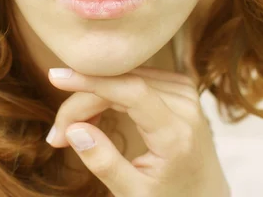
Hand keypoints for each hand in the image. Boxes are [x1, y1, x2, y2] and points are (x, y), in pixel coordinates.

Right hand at [46, 66, 230, 196]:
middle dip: (82, 103)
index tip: (55, 78)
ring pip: (124, 78)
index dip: (91, 80)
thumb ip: (104, 163)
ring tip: (74, 129)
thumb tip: (74, 129)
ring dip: (92, 97)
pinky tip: (96, 113)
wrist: (207, 195)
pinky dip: (109, 92)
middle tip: (58, 136)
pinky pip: (134, 78)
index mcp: (177, 134)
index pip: (131, 90)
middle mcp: (186, 106)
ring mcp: (186, 92)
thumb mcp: (135, 194)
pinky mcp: (180, 86)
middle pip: (121, 85)